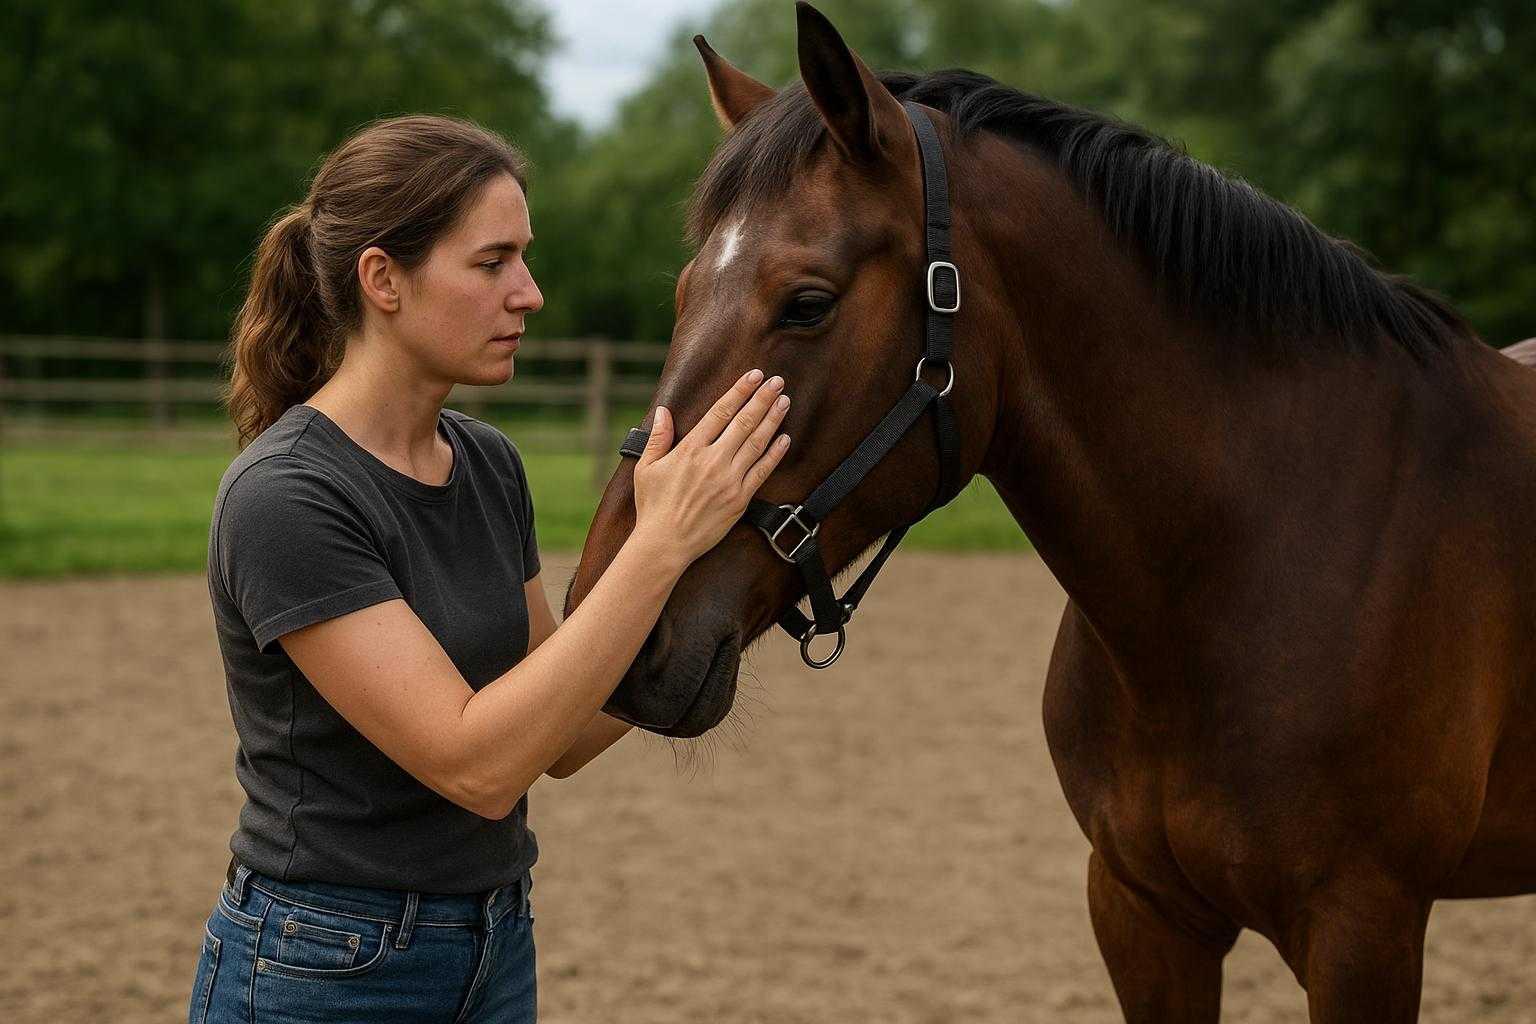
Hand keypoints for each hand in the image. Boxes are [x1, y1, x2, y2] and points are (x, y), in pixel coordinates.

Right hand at [631, 368, 791, 565]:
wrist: (666, 543)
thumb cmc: (653, 506)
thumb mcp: (646, 468)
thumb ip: (657, 438)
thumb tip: (663, 411)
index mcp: (690, 449)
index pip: (721, 412)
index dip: (740, 391)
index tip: (754, 376)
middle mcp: (713, 461)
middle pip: (744, 422)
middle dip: (763, 398)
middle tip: (777, 381)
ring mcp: (729, 480)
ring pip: (757, 442)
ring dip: (772, 419)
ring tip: (784, 401)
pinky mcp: (740, 499)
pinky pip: (762, 471)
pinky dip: (775, 453)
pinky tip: (784, 438)